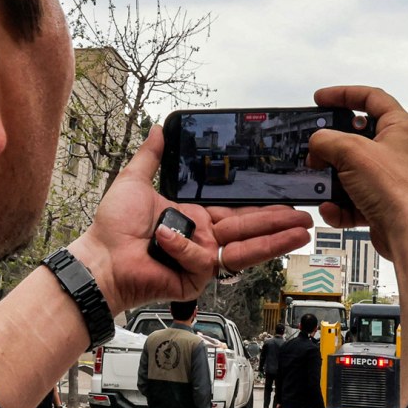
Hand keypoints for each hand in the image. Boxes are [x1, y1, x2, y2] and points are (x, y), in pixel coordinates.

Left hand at [68, 127, 313, 312]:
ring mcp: (201, 262)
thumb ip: (151, 156)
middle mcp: (205, 241)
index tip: (286, 202)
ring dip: (274, 242)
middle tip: (306, 220)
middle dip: (280, 225)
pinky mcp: (194, 278)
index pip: (239, 214)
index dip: (264, 210)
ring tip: (300, 234)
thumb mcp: (134, 181)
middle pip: (250, 232)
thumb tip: (157, 129)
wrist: (100, 258)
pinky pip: (200, 257)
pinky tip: (165, 238)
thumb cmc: (112, 229)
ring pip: (244, 250)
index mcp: (197, 220)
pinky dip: (182, 245)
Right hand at [307, 86, 407, 262]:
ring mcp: (390, 179)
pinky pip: (353, 200)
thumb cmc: (396, 188)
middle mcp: (398, 151)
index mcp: (401, 127)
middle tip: (315, 148)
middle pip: (357, 139)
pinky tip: (332, 209)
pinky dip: (339, 205)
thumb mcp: (351, 152)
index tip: (321, 99)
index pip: (372, 98)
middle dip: (332, 146)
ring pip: (352, 172)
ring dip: (332, 179)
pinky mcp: (383, 204)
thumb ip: (326, 140)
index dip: (344, 94)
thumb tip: (317, 146)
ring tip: (320, 183)